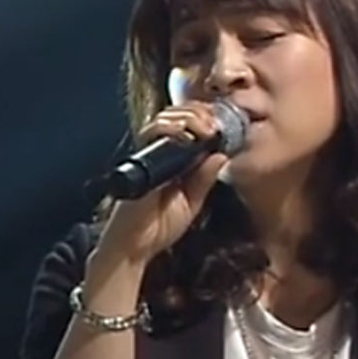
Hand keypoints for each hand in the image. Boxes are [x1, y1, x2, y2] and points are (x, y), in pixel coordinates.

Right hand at [95, 101, 228, 267]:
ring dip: (188, 118)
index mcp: (173, 159)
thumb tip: (222, 155)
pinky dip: (170, 130)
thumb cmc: (159, 225)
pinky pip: (151, 136)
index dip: (204, 118)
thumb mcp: (192, 201)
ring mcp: (147, 154)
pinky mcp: (139, 160)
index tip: (221, 126)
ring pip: (164, 119)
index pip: (187, 125)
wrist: (135, 245)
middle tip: (215, 125)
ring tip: (206, 129)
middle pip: (176, 114)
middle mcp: (158, 152)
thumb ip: (204, 178)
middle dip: (199, 113)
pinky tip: (187, 136)